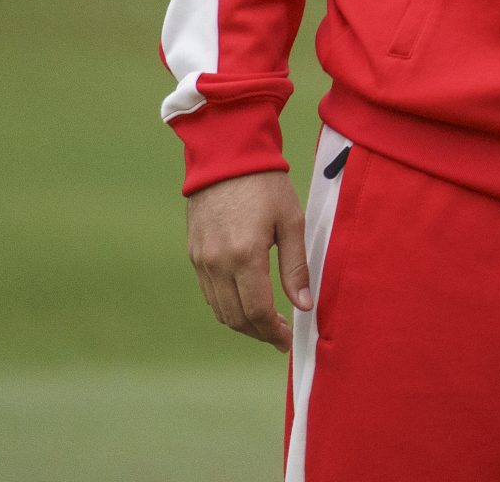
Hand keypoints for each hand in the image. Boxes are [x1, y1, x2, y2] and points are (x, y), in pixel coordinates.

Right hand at [186, 170, 309, 350]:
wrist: (227, 158)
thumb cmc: (267, 186)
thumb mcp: (292, 221)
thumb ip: (296, 267)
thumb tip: (305, 305)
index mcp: (245, 256)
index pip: (257, 311)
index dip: (274, 331)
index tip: (289, 341)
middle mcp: (217, 264)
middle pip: (236, 317)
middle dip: (260, 333)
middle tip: (281, 336)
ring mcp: (201, 261)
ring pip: (219, 310)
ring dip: (243, 324)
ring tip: (267, 325)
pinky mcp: (194, 256)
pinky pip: (209, 294)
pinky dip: (227, 307)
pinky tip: (246, 304)